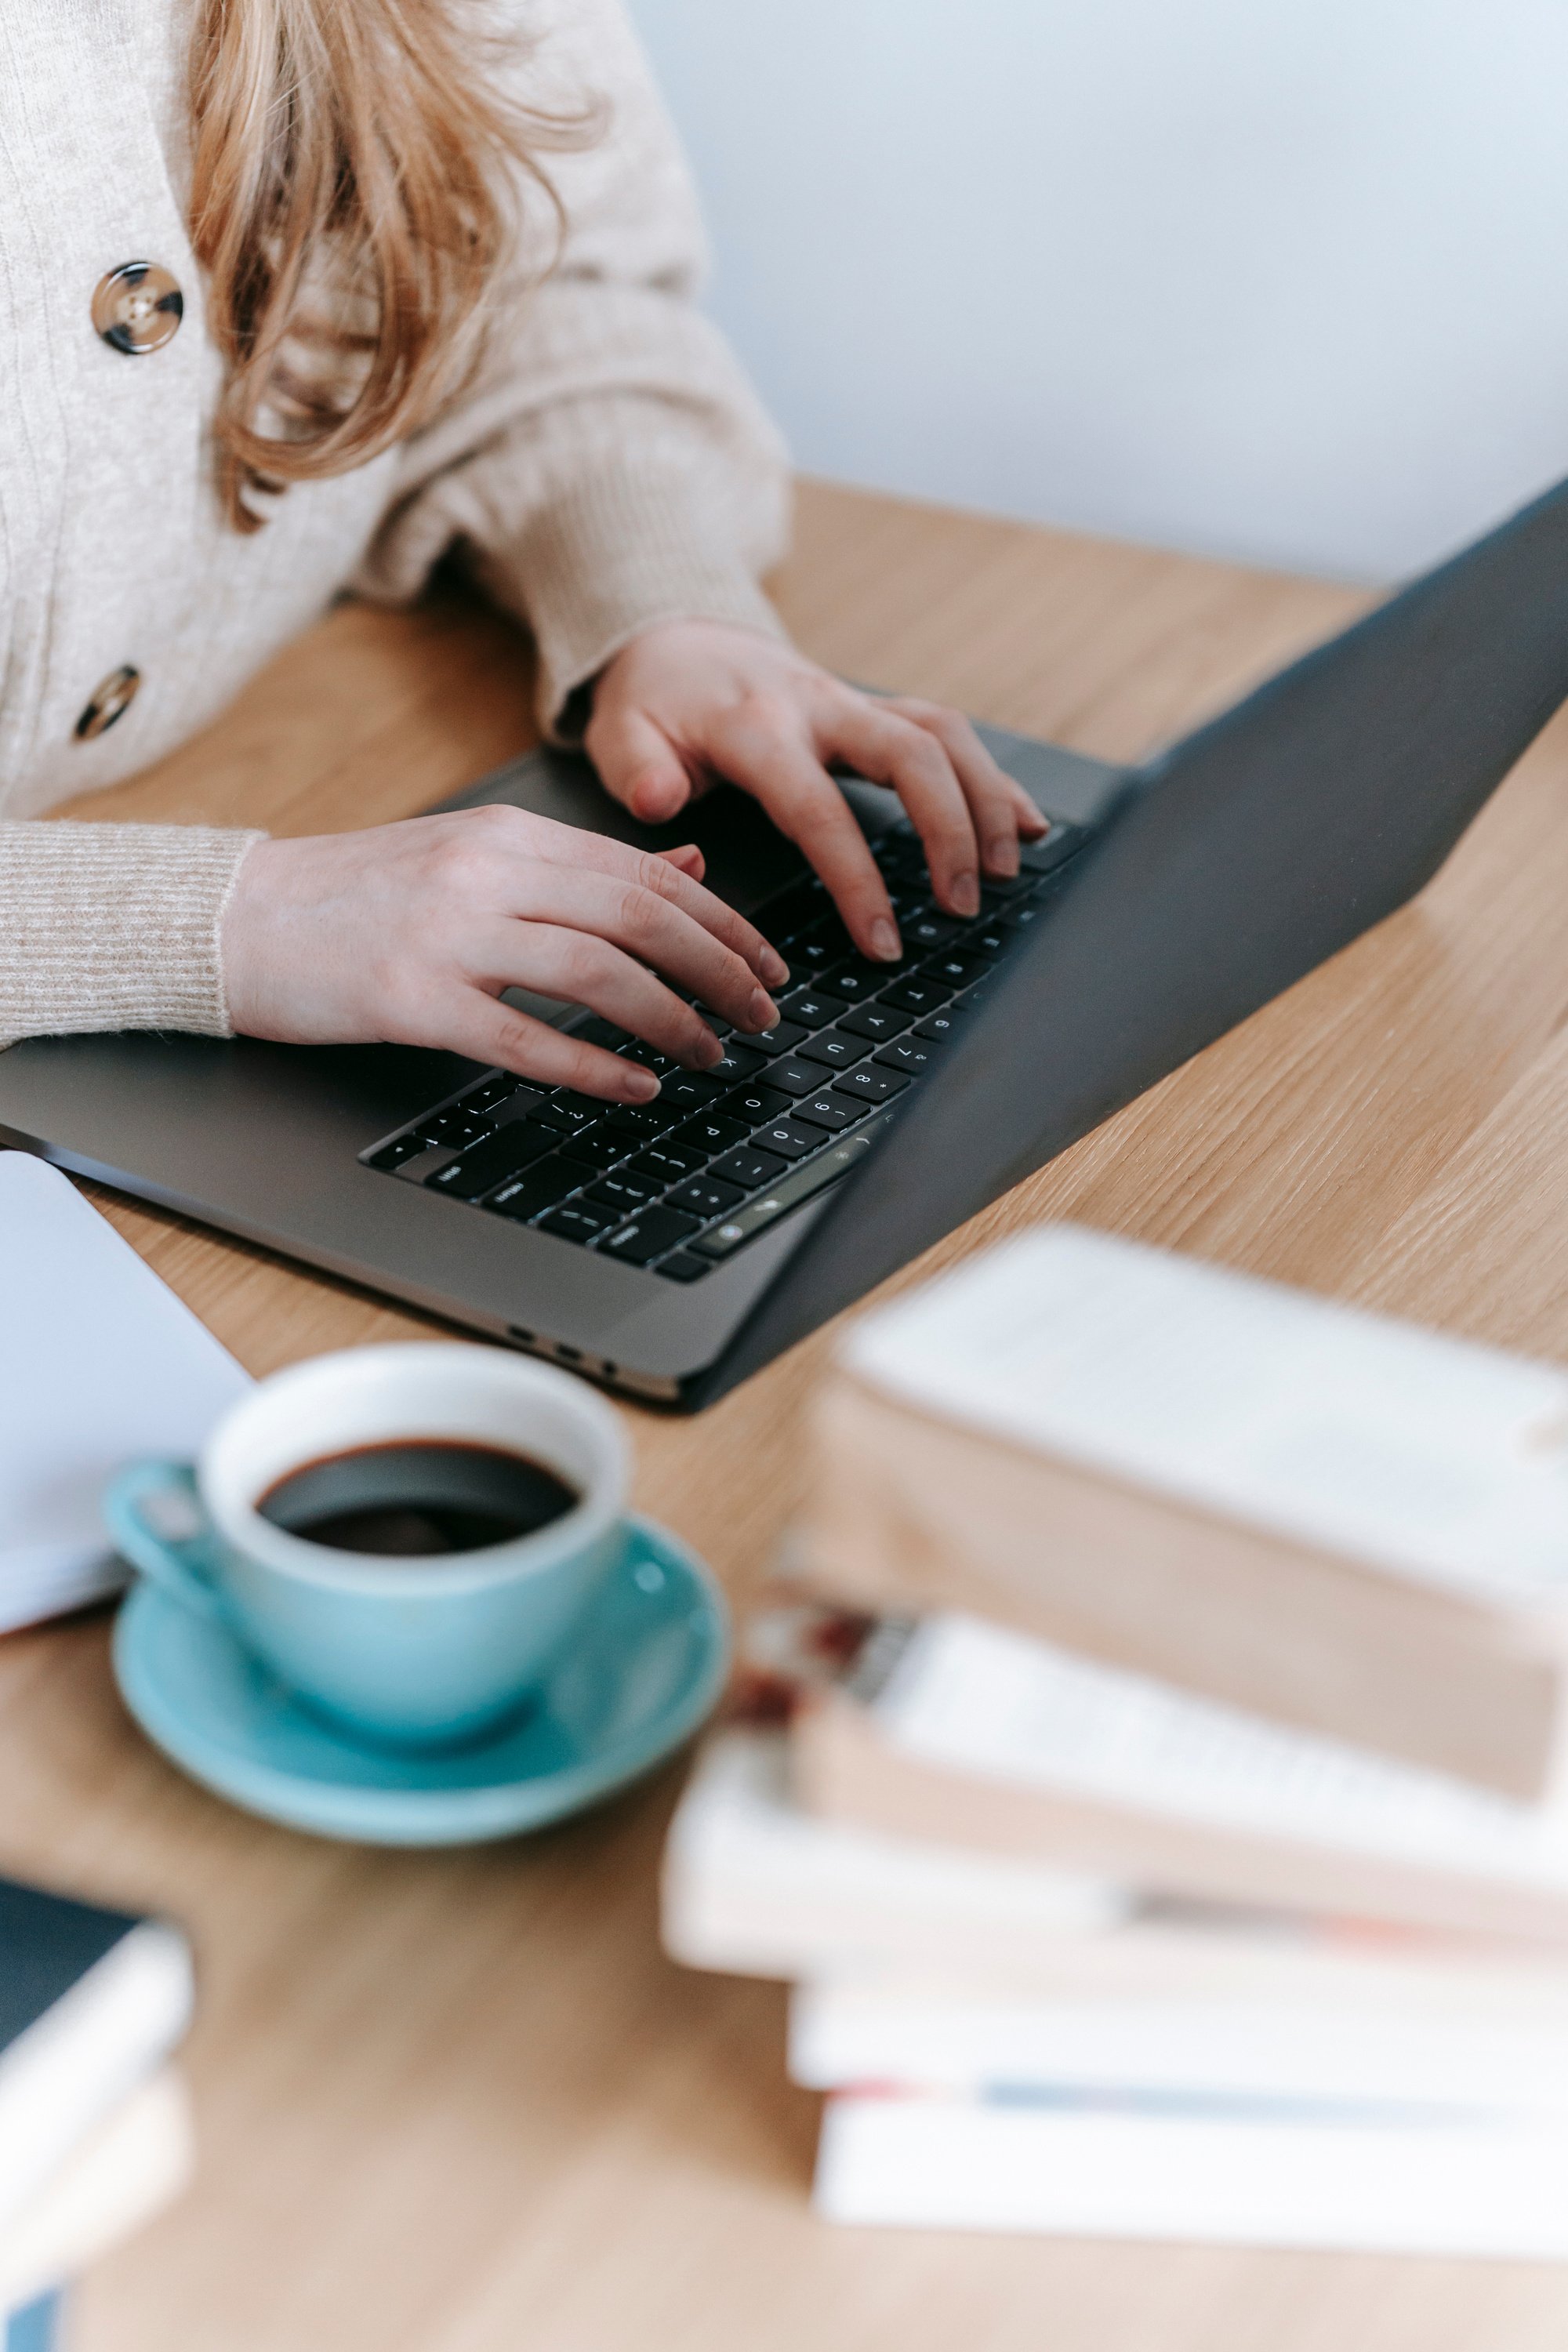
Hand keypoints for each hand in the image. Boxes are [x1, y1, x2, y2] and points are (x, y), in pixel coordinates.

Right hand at [221, 806, 787, 1101]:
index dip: (725, 923)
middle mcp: (487, 875)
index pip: (648, 873)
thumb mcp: (475, 855)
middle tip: (765, 1017)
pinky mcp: (411, 1000)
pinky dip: (593, 1067)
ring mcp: (448, 936)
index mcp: (509, 837)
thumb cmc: (356, 896)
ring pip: (598, 973)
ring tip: (713, 1056)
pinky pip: (524, 1037)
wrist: (236, 918)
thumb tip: (691, 860)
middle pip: (641, 917)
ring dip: (672, 1020)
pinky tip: (636, 1089)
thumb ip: (581, 864)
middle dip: (720, 971)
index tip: (771, 965)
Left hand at [585, 620, 1047, 962]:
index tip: (883, 940)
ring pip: (944, 735)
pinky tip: (1028, 823)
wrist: (674, 634)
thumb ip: (637, 770)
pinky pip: (948, 734)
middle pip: (912, 754)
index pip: (819, 808)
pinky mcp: (874, 711)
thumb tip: (664, 802)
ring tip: (1005, 871)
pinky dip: (992, 777)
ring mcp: (854, 704)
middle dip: (950, 831)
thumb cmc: (653, 700)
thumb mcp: (619, 733)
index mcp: (757, 726)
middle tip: (961, 906)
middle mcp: (819, 707)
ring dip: (987, 800)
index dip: (856, 878)